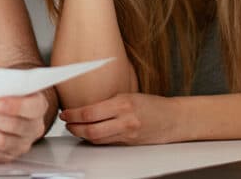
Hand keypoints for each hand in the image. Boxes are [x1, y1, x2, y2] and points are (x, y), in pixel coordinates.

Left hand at [0, 91, 48, 162]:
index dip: (14, 106)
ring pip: (0, 141)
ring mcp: (21, 143)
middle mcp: (33, 127)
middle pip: (12, 125)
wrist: (8, 103)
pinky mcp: (7, 155)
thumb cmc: (7, 91)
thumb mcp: (6, 80)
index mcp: (37, 105)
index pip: (31, 107)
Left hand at [60, 93, 182, 144]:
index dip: (73, 114)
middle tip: (67, 123)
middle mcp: (125, 121)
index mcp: (123, 104)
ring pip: (97, 139)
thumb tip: (85, 106)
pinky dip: (95, 139)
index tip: (66, 113)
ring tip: (74, 128)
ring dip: (82, 135)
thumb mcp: (129, 95)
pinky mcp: (129, 144)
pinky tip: (89, 134)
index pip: (90, 112)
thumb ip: (108, 102)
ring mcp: (128, 134)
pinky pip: (107, 143)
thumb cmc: (153, 105)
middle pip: (91, 130)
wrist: (174, 119)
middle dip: (74, 128)